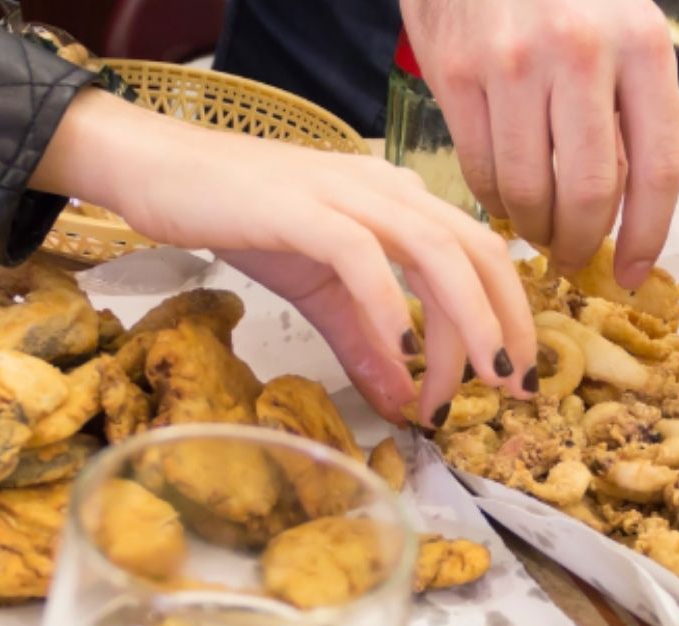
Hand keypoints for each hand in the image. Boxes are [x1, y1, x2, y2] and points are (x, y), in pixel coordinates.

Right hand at [31, 91, 533, 425]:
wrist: (163, 170)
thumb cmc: (244, 218)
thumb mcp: (319, 291)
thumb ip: (365, 342)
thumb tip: (402, 403)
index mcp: (403, 201)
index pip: (481, 255)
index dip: (510, 317)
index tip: (516, 380)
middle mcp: (390, 189)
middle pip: (477, 253)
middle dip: (505, 325)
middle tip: (512, 389)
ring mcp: (348, 193)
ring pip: (435, 252)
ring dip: (462, 323)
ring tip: (466, 385)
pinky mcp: (303, 207)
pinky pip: (363, 257)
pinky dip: (389, 306)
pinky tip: (400, 351)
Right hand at [400, 0, 678, 285]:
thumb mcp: (622, 26)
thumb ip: (631, 106)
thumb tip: (627, 209)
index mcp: (640, 44)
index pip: (657, 169)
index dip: (646, 236)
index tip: (633, 273)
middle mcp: (579, 53)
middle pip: (589, 192)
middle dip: (582, 244)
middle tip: (575, 260)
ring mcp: (512, 65)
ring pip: (528, 191)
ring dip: (536, 230)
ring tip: (540, 232)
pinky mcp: (458, 75)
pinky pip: (481, 170)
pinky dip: (496, 202)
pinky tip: (506, 200)